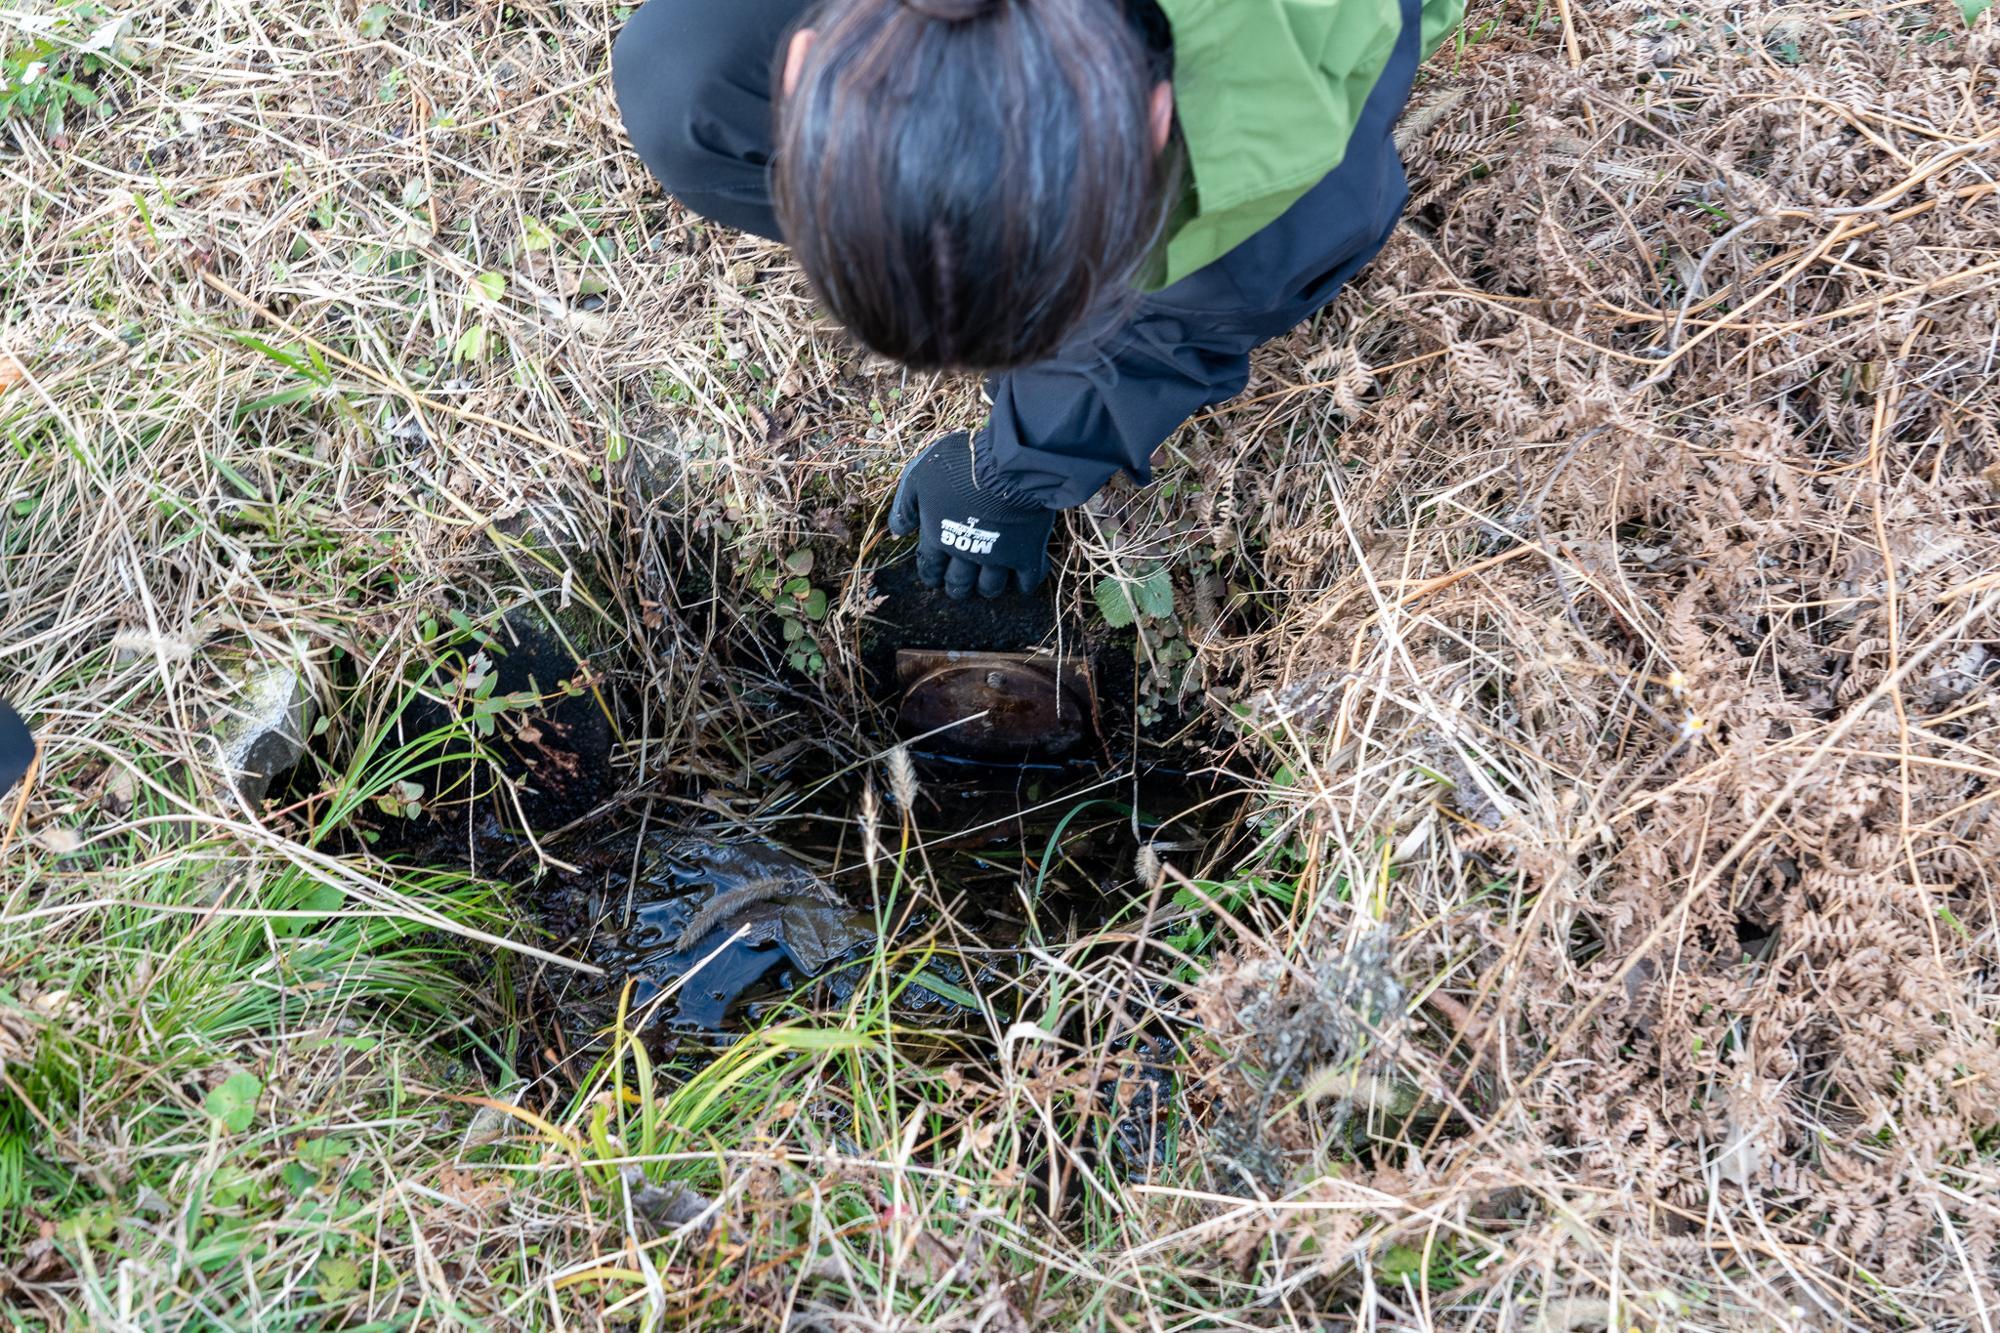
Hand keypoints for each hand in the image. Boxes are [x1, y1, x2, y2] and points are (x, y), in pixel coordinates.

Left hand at [888, 433, 1053, 598]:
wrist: (1006, 465)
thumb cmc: (959, 466)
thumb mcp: (918, 477)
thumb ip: (906, 506)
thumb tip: (897, 532)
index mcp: (939, 536)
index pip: (931, 566)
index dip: (931, 574)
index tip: (934, 578)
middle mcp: (966, 553)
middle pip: (959, 582)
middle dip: (957, 587)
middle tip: (959, 587)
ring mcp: (998, 556)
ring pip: (990, 586)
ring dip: (987, 589)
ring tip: (988, 587)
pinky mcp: (1027, 553)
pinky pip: (1027, 579)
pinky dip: (1025, 584)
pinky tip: (1023, 583)